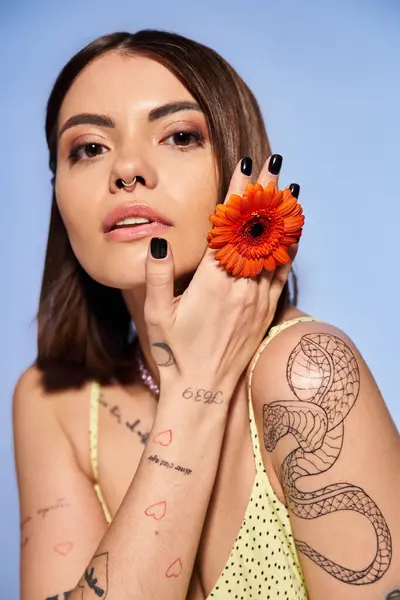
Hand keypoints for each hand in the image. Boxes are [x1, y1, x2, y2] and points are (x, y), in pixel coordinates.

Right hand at [144, 155, 297, 397]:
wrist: (203, 391)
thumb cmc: (175, 352)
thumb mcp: (155, 314)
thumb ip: (156, 275)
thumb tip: (160, 240)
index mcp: (212, 282)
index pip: (228, 227)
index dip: (237, 194)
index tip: (245, 166)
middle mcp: (240, 286)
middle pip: (256, 231)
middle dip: (265, 194)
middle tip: (275, 164)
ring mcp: (256, 299)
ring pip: (275, 249)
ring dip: (282, 216)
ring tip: (290, 189)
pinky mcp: (265, 311)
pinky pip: (282, 274)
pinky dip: (289, 249)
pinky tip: (295, 233)